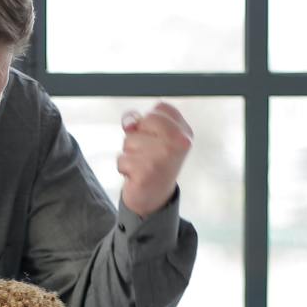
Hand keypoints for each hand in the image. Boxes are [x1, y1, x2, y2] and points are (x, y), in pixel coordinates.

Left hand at [116, 102, 193, 217]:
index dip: (149, 121)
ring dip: (130, 153)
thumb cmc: (153, 163)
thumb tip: (129, 122)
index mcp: (184, 132)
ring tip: (142, 164)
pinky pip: (122, 159)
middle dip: (138, 136)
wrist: (154, 198)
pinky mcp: (147, 171)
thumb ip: (139, 122)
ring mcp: (163, 156)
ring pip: (130, 140)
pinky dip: (124, 168)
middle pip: (145, 120)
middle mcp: (179, 142)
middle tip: (147, 152)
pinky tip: (136, 175)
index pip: (161, 108)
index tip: (154, 137)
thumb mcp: (153, 137)